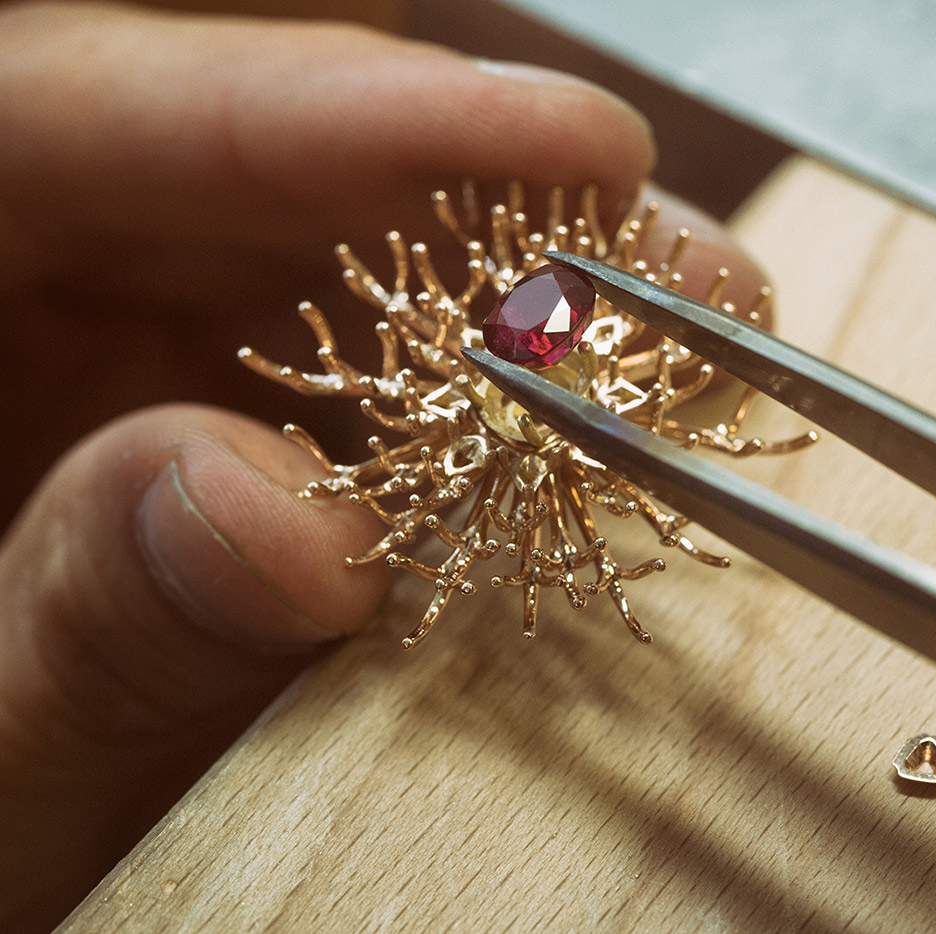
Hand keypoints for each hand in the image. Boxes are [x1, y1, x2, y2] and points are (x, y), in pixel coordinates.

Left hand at [0, 4, 760, 929]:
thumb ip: (87, 632)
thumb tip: (284, 523)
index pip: (112, 112)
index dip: (354, 108)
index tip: (562, 142)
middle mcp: (35, 280)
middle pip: (261, 159)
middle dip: (477, 199)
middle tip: (656, 262)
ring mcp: (120, 343)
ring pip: (329, 252)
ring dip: (501, 295)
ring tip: (646, 345)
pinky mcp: (203, 412)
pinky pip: (353, 366)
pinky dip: (467, 395)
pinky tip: (559, 423)